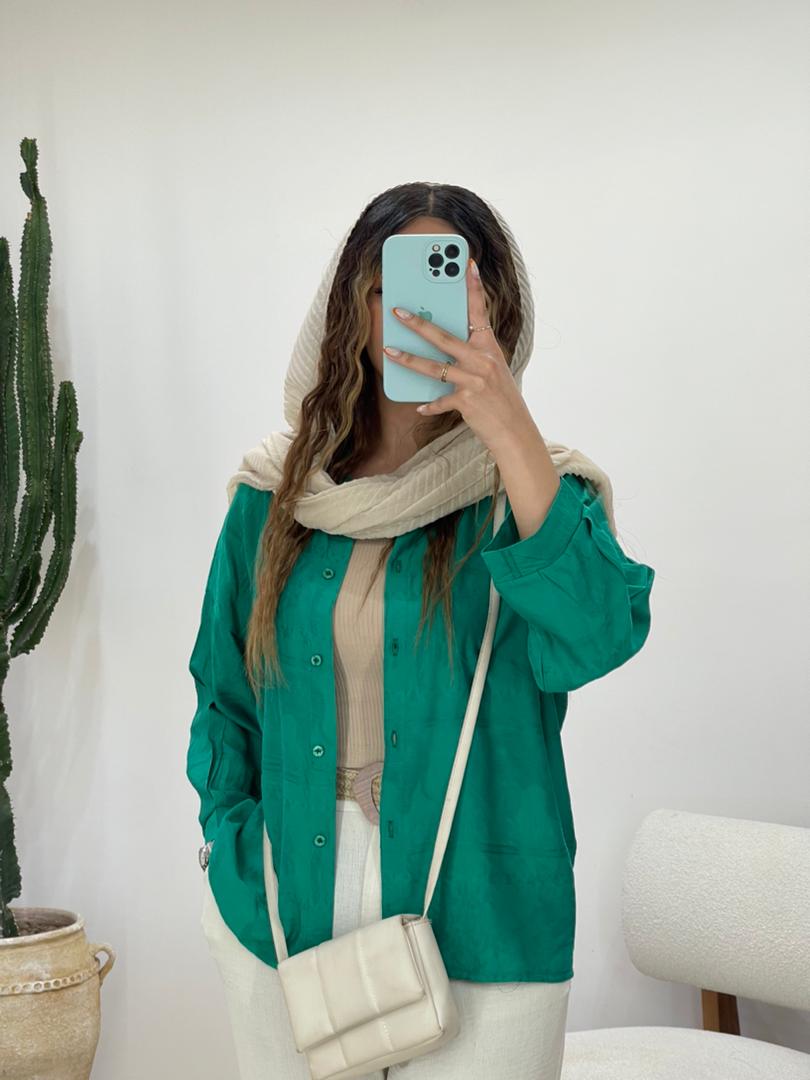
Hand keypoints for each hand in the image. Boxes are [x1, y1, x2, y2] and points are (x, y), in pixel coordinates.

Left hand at [383, 258, 535, 454]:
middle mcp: (483, 360)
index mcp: (490, 348)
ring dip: (409, 359)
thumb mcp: (492, 370)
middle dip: (418, 323)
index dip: (473, 287)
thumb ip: (471, 355)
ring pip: (434, 367)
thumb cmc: (500, 399)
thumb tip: (442, 345)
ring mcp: (475, 381)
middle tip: (398, 311)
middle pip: (444, 337)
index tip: (467, 264)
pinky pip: (441, 400)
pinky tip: (419, 407)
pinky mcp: (467, 401)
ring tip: (389, 351)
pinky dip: (430, 405)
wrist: (515, 430)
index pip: (480, 312)